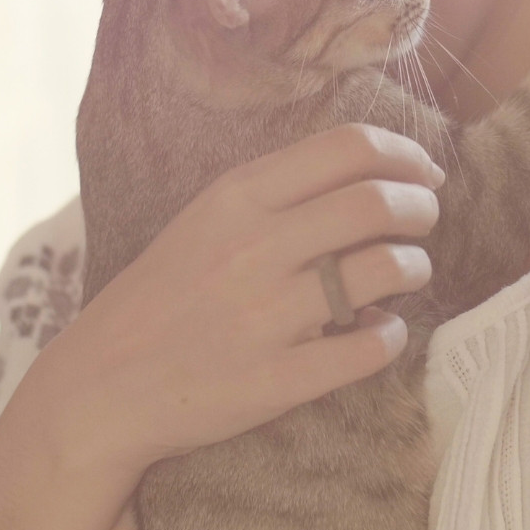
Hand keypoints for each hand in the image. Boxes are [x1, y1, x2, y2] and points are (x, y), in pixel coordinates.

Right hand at [43, 123, 442, 469]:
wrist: (103, 383)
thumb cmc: (168, 291)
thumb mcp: (210, 218)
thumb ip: (282, 192)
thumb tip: (375, 178)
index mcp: (238, 195)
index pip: (349, 146)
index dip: (405, 154)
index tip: (424, 172)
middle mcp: (254, 246)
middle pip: (377, 202)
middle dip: (422, 206)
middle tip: (427, 219)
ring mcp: (265, 316)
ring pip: (384, 270)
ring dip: (416, 266)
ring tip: (410, 272)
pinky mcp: (275, 380)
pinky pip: (369, 349)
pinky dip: (393, 336)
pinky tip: (382, 331)